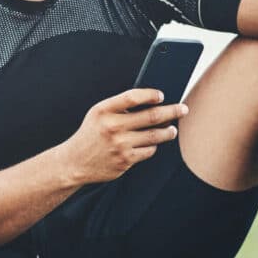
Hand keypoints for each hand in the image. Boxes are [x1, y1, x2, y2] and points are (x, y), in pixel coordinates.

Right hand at [60, 88, 187, 183]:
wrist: (74, 162)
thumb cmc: (91, 134)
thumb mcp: (98, 114)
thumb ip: (120, 107)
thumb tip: (152, 103)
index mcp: (104, 110)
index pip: (132, 97)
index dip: (150, 95)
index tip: (161, 95)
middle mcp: (112, 127)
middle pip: (151, 116)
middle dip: (172, 111)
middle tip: (183, 109)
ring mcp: (120, 145)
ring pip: (154, 136)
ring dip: (168, 132)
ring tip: (173, 129)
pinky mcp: (125, 161)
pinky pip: (148, 151)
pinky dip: (153, 146)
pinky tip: (153, 144)